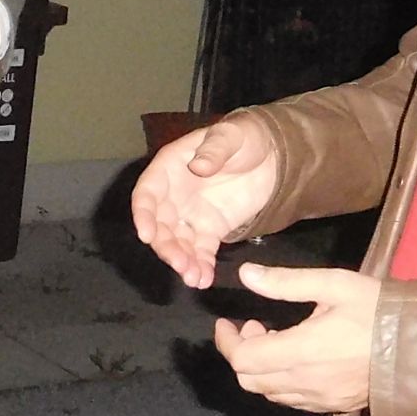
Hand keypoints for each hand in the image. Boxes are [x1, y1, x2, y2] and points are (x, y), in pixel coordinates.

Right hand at [131, 117, 281, 287]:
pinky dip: (201, 266)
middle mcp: (174, 195)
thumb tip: (198, 166)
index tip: (146, 235)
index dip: (143, 214)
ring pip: (178, 242)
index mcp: (170, 168)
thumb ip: (214, 149)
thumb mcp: (232, 135)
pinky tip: (204, 280)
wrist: (274, 156)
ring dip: (182, 261)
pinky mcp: (211, 231)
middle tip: (179, 264)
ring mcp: (191, 215)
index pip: (147, 193)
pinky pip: (201, 251)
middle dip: (166, 246)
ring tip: (193, 278)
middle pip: (160, 224)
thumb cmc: (246, 137)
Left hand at [213, 265, 379, 413]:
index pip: (243, 358)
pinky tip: (296, 358)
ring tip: (276, 338)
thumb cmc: (377, 310)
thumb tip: (246, 275)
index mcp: (300, 351)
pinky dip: (280, 381)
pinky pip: (292, 400)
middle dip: (241, 354)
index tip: (227, 323)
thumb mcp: (333, 285)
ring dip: (260, 369)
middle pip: (249, 380)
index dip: (227, 342)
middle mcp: (304, 382)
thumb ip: (286, 282)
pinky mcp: (332, 405)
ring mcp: (319, 398)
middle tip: (255, 327)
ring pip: (269, 393)